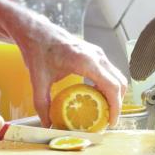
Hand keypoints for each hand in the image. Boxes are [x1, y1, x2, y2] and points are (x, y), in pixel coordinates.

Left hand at [14, 13, 126, 127]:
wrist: (35, 31)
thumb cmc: (38, 50)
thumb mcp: (38, 80)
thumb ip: (42, 104)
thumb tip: (48, 124)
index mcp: (86, 61)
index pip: (112, 87)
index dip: (115, 107)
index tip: (110, 122)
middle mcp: (96, 56)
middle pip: (119, 83)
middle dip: (116, 103)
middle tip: (106, 120)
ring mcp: (96, 53)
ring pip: (116, 76)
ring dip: (113, 94)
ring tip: (101, 110)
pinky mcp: (93, 53)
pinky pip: (108, 71)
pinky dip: (107, 85)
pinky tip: (94, 96)